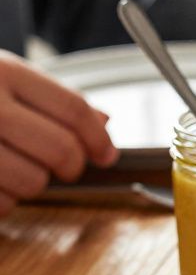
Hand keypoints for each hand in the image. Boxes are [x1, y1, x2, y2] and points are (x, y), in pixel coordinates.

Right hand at [0, 53, 117, 215]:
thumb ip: (46, 98)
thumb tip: (102, 123)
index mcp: (1, 71)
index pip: (72, 109)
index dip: (97, 138)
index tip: (106, 154)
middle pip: (58, 149)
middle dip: (71, 166)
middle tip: (65, 169)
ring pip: (30, 182)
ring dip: (32, 186)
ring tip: (15, 171)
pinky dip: (2, 203)